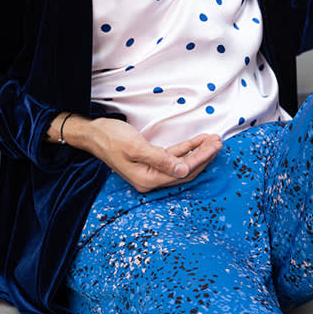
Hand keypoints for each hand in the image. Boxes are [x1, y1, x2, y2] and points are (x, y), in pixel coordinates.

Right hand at [74, 117, 222, 192]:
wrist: (93, 133)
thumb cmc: (111, 138)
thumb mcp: (136, 147)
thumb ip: (161, 159)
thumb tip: (184, 170)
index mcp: (147, 180)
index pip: (182, 172)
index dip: (201, 158)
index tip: (214, 146)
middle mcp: (150, 179)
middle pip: (185, 170)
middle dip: (203, 156)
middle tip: (219, 142)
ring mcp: (150, 171)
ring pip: (181, 162)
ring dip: (197, 151)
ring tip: (213, 140)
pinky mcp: (150, 160)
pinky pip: (173, 156)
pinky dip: (186, 148)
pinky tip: (197, 141)